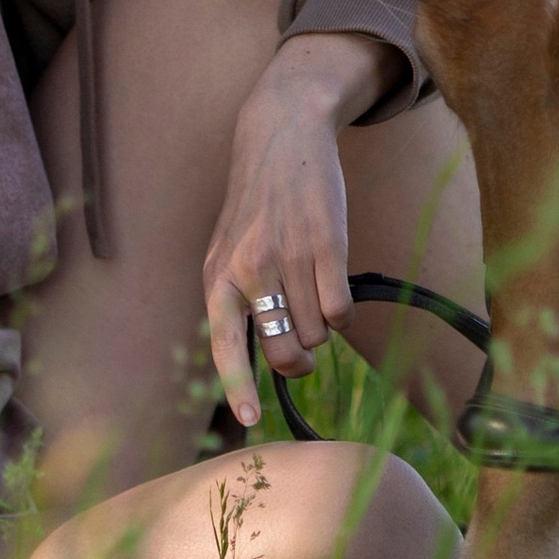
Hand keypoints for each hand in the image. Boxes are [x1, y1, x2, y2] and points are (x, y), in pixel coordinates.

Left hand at [204, 30, 402, 429]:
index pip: (224, 345)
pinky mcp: (327, 248)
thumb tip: (258, 363)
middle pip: (284, 352)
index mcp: (217, 277)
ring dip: (321, 323)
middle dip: (298, 360)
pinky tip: (331, 279)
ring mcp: (289, 260)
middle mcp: (249, 271)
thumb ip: (235, 300)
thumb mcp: (228, 250)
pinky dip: (341, 308)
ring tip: (310, 284)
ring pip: (318, 335)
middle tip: (303, 348)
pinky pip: (341, 312)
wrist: (282, 137)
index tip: (249, 420)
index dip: (237, 387)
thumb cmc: (257, 204)